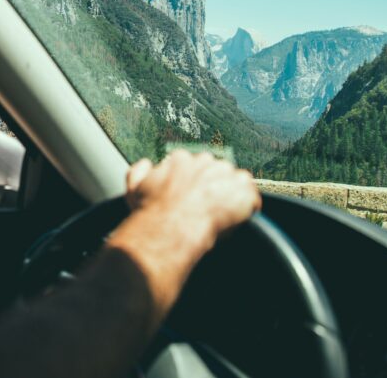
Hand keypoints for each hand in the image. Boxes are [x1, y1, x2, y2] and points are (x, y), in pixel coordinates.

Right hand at [107, 149, 260, 315]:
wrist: (170, 227)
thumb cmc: (151, 211)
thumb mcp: (134, 188)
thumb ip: (138, 171)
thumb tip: (146, 164)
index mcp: (181, 159)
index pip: (192, 165)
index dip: (192, 183)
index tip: (190, 197)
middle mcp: (205, 161)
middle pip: (215, 170)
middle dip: (213, 187)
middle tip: (206, 208)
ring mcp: (226, 175)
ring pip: (235, 181)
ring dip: (231, 195)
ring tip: (221, 215)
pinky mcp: (243, 191)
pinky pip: (252, 198)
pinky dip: (248, 208)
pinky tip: (238, 220)